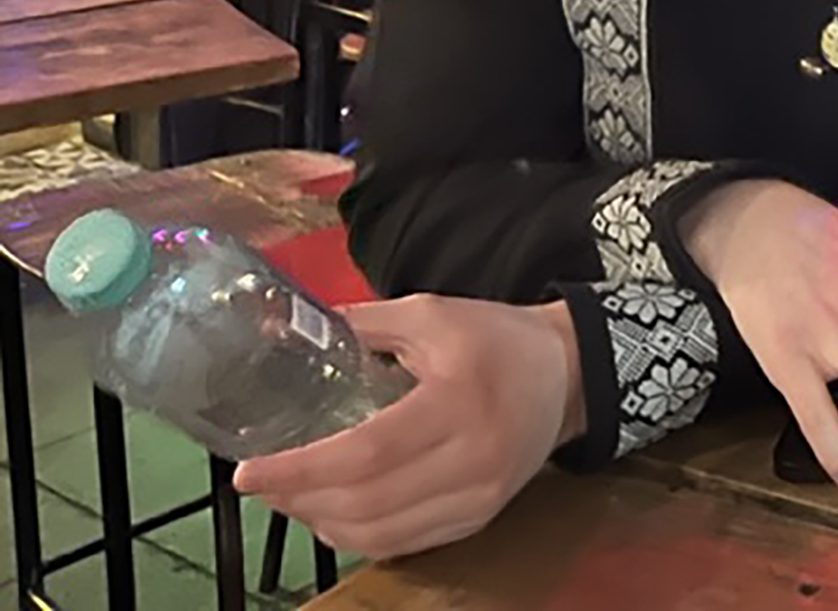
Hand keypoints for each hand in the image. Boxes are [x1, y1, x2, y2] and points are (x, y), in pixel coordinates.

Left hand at [233, 295, 580, 558]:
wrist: (567, 373)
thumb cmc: (496, 338)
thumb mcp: (431, 314)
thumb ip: (363, 326)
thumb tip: (288, 330)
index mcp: (458, 402)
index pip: (365, 453)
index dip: (300, 469)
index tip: (249, 471)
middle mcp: (473, 459)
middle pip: (367, 502)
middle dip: (301, 499)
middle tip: (265, 484)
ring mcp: (480, 496)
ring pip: (381, 535)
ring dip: (323, 523)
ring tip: (294, 499)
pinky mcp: (480, 516)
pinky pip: (406, 544)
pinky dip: (359, 537)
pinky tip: (336, 515)